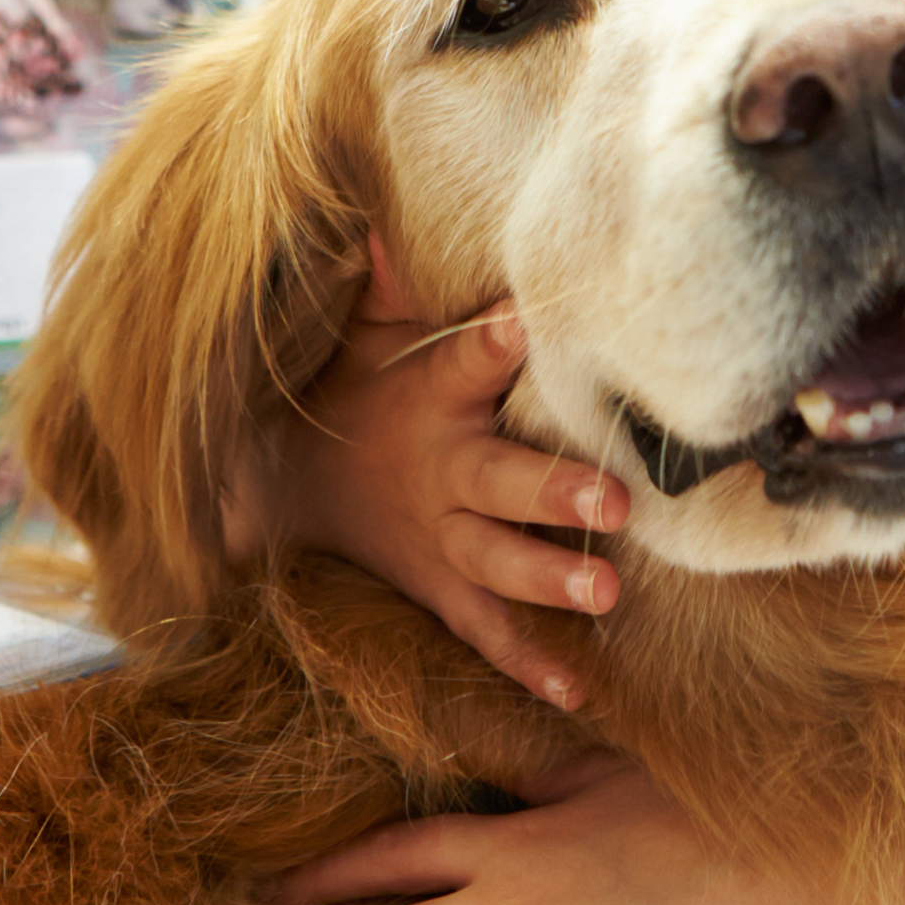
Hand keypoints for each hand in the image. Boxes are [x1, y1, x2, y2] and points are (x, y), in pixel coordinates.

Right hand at [269, 239, 629, 708]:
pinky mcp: (442, 587)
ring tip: (609, 594)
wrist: (288, 486)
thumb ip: (389, 280)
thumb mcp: (364, 333)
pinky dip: (527, 662)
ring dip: (552, 578)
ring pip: (498, 562)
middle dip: (555, 492)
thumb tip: (382, 214)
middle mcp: (441, 471)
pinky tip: (580, 690)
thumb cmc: (356, 391)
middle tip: (616, 500)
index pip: (464, 362)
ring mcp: (442, 537)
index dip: (494, 343)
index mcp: (429, 398)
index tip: (527, 323)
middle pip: (499, 482)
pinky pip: (485, 630)